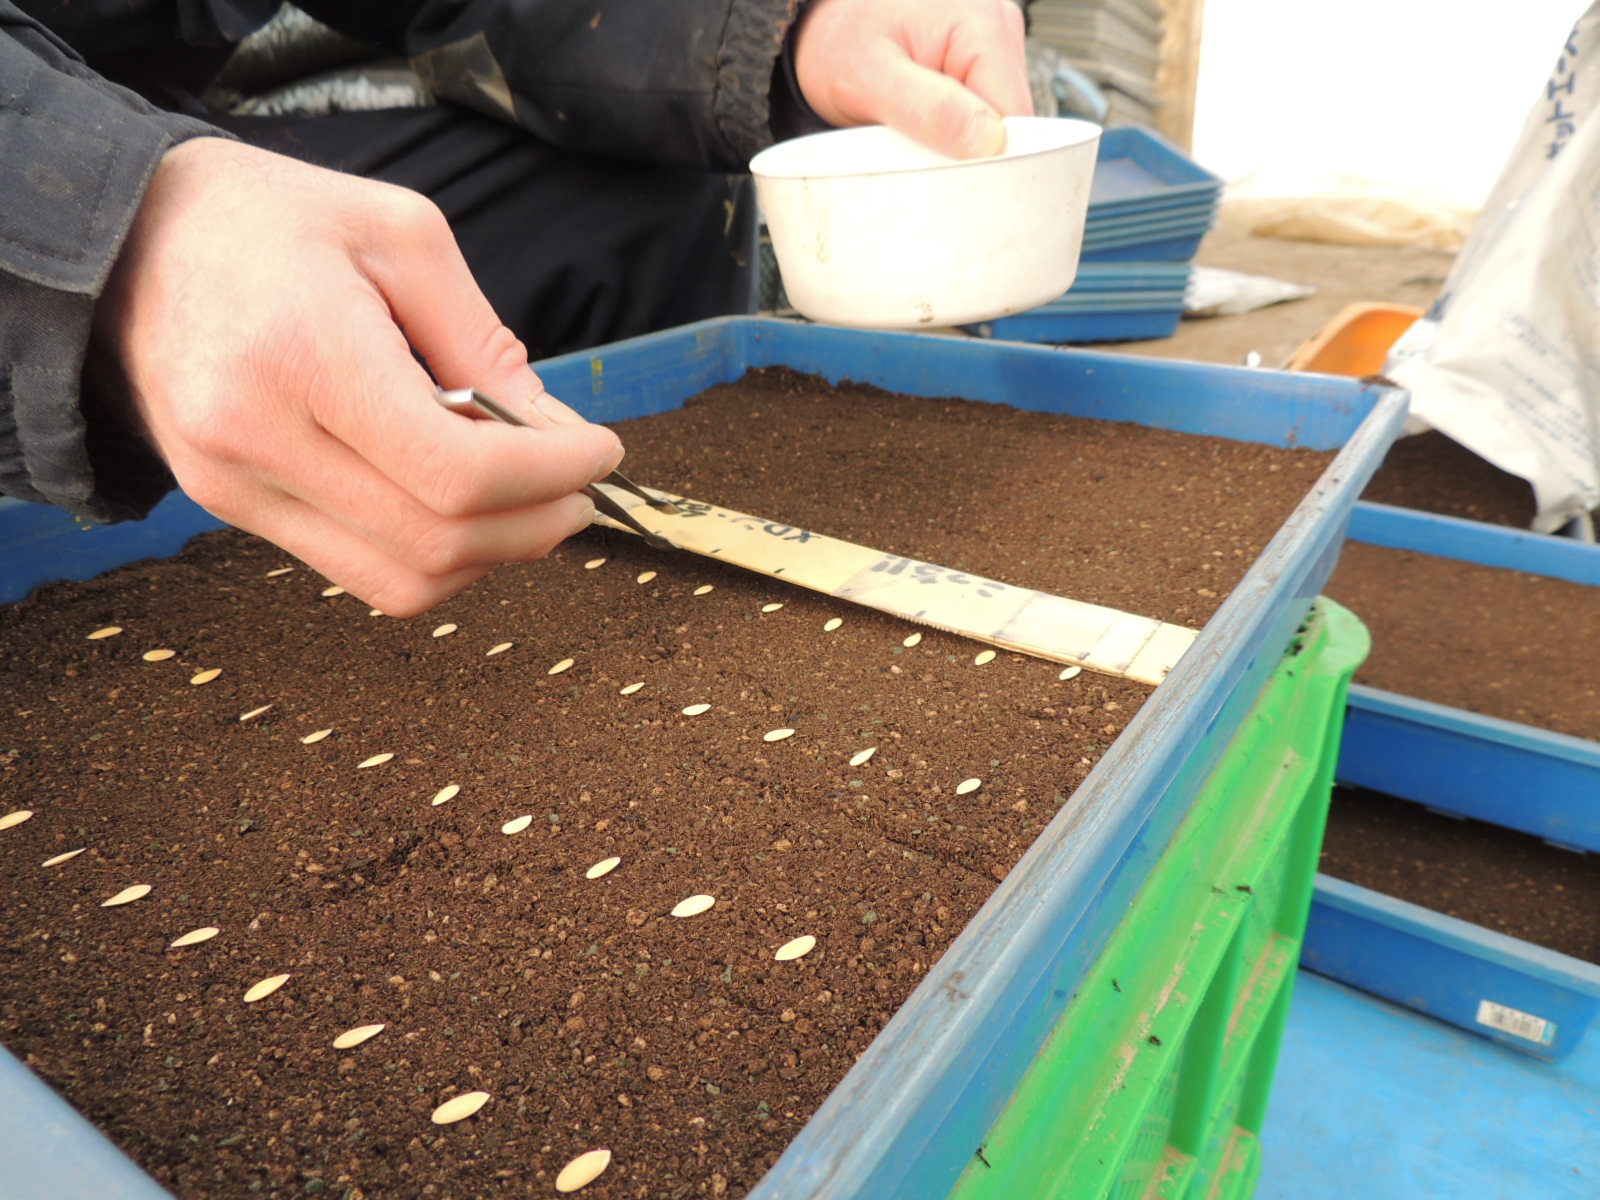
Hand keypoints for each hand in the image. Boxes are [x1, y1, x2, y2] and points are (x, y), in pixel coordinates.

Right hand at [95, 137, 622, 616]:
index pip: (457, 473)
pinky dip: (434, 555)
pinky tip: (461, 503)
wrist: (119, 240)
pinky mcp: (230, 509)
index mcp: (305, 354)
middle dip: (537, 523)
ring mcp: (236, 486)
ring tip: (531, 497)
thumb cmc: (266, 219)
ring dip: (492, 554)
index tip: (599, 451)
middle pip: (439, 542)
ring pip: (403, 580)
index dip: (551, 476)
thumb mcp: (398, 232)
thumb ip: (483, 339)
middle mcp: (259, 438)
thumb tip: (553, 431)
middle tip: (580, 486)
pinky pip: (359, 572)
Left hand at [792, 0, 1031, 158]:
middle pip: (1012, 124)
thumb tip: (988, 140)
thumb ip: (927, 109)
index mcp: (983, 25)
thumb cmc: (838, 43)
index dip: (988, 159)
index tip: (946, 176)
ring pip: (996, 127)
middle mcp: (997, 32)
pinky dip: (953, 135)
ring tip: (913, 132)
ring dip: (959, 144)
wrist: (822, 32)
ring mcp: (991, 51)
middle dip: (970, 152)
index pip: (1017, 119)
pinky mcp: (978, 70)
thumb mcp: (869, 77)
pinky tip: (923, 126)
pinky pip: (980, 119)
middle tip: (917, 153)